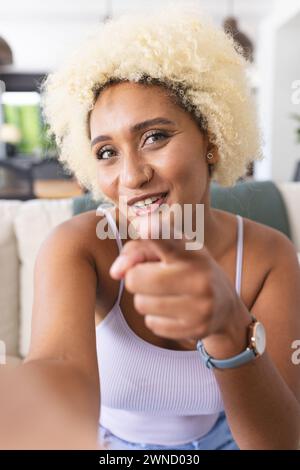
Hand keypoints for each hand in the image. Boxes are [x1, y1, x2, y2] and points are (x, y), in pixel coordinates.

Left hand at [110, 235, 251, 354]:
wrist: (226, 307)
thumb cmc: (186, 270)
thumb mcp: (169, 252)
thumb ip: (137, 251)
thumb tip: (116, 272)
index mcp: (191, 251)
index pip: (168, 240)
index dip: (155, 232)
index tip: (145, 226)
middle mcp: (199, 276)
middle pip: (136, 279)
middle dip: (137, 279)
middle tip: (154, 277)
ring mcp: (201, 305)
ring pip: (141, 304)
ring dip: (146, 300)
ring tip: (166, 295)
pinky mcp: (197, 329)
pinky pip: (152, 324)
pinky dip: (156, 318)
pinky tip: (174, 311)